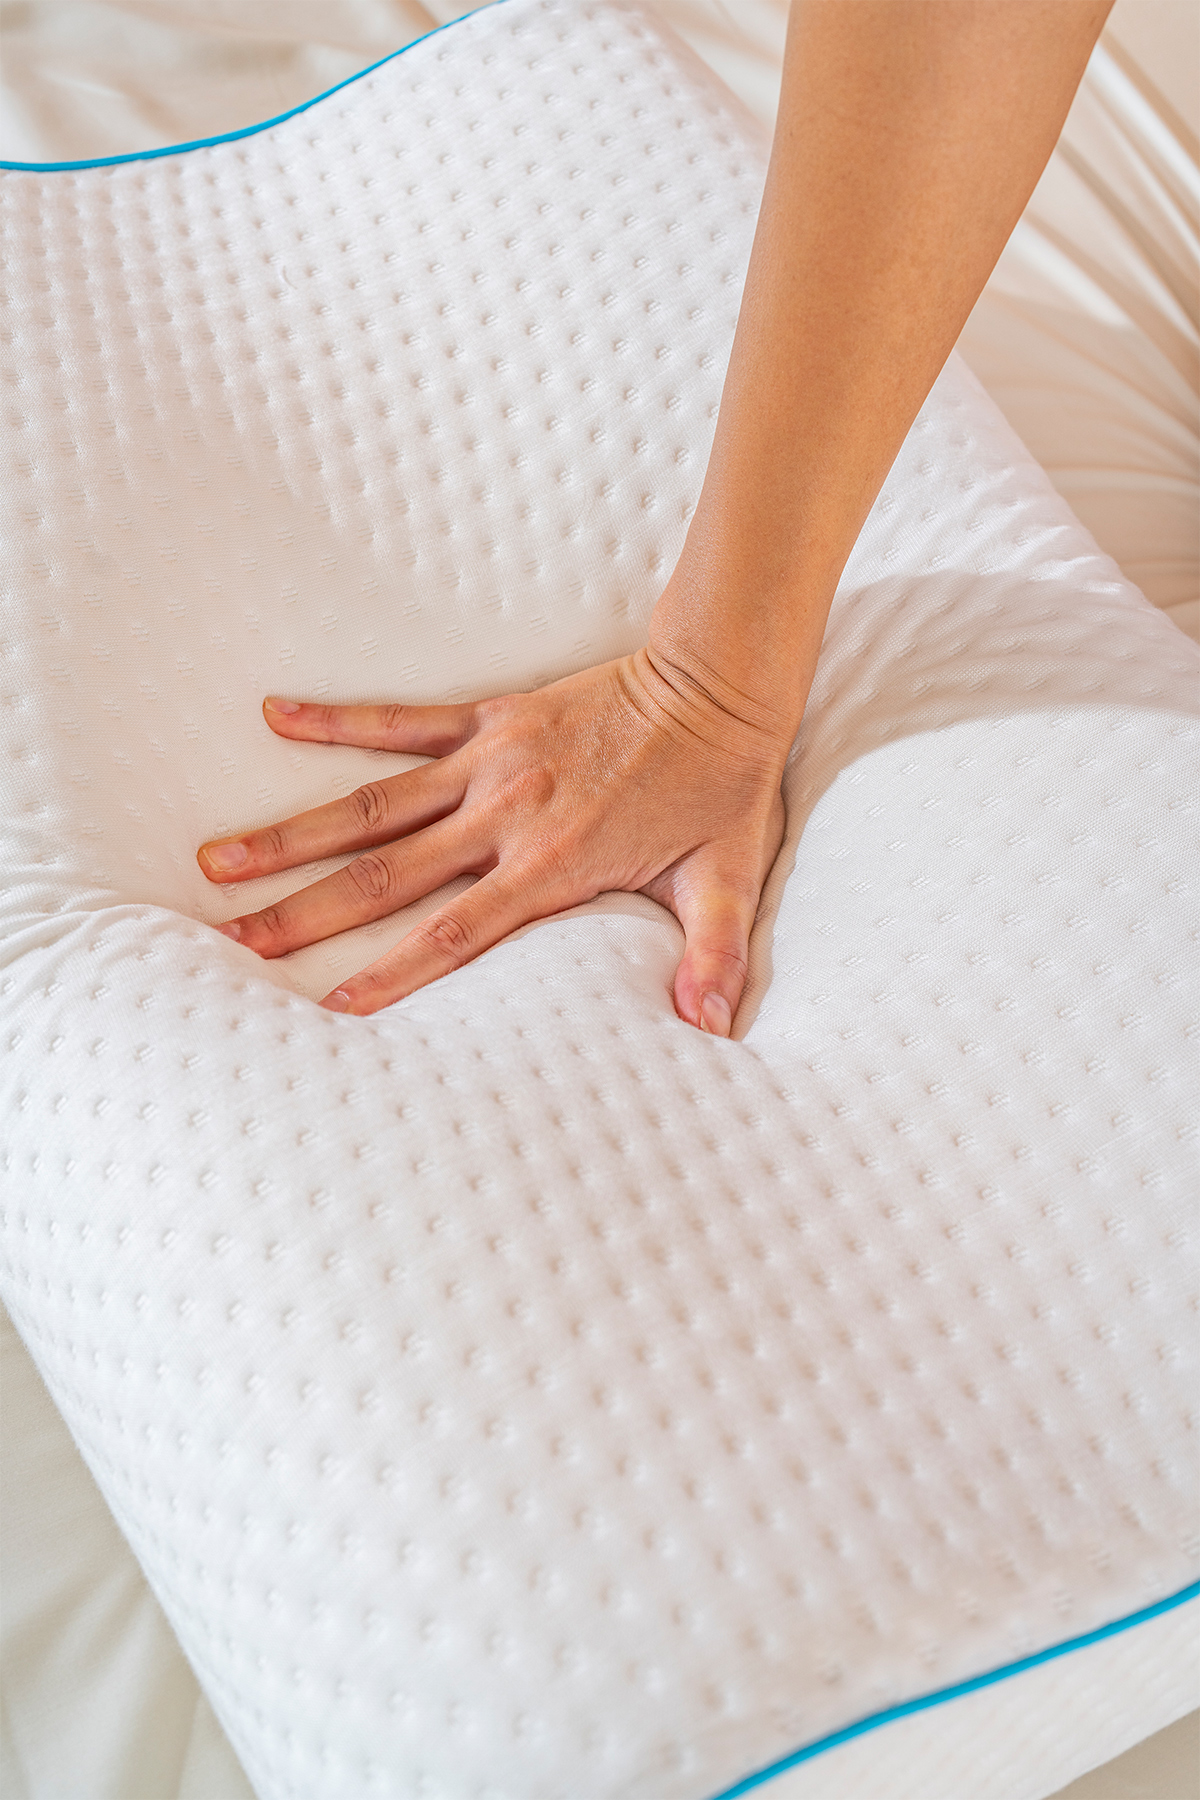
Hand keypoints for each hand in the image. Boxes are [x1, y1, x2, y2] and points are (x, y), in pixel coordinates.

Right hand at [197, 649, 786, 1032]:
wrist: (717, 681)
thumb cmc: (719, 786)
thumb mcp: (726, 879)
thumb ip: (714, 955)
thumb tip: (711, 1029)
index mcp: (552, 864)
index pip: (456, 933)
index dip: (393, 974)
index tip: (333, 1010)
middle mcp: (504, 816)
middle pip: (387, 876)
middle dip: (308, 913)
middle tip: (237, 940)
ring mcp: (489, 763)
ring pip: (372, 805)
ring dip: (295, 833)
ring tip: (223, 858)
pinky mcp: (489, 719)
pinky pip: (400, 720)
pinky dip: (337, 719)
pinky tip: (276, 715)